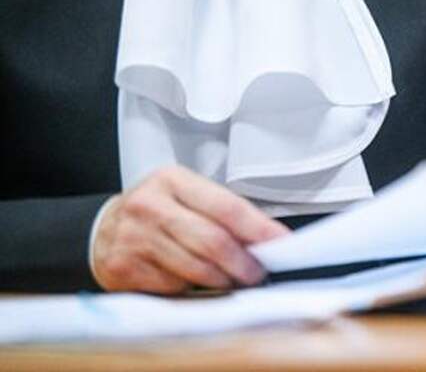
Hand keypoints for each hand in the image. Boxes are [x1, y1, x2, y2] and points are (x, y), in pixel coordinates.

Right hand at [92, 165, 288, 293]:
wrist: (101, 229)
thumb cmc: (155, 212)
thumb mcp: (184, 196)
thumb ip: (221, 213)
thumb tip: (265, 240)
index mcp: (172, 181)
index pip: (226, 206)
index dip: (258, 229)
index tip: (281, 243)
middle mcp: (150, 206)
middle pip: (212, 241)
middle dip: (243, 263)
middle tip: (257, 273)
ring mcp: (133, 238)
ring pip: (195, 269)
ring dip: (223, 280)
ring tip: (233, 279)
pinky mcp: (123, 268)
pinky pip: (173, 286)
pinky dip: (192, 289)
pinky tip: (196, 283)